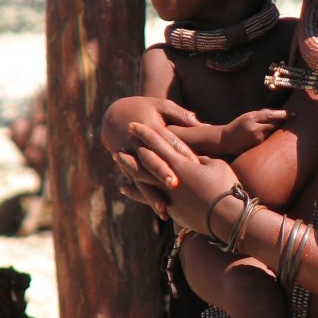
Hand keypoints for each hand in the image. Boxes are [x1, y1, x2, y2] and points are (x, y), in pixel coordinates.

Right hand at [104, 97, 199, 216]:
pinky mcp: (127, 169)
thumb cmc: (145, 108)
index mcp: (149, 127)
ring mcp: (129, 157)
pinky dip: (148, 198)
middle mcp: (137, 144)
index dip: (181, 152)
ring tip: (164, 208)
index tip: (196, 164)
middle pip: (152, 160)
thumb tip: (203, 125)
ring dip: (152, 193)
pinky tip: (162, 211)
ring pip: (142, 178)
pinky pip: (138, 185)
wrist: (114, 115)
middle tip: (175, 184)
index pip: (168, 141)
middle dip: (162, 173)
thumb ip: (182, 116)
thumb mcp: (162, 106)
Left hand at [128, 122, 241, 231]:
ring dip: (127, 167)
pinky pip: (146, 197)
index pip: (159, 144)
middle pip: (144, 161)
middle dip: (131, 149)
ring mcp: (168, 195)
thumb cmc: (227, 187)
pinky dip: (134, 191)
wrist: (228, 218)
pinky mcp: (170, 209)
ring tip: (117, 158)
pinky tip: (124, 187)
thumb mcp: (216, 165)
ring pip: (141, 178)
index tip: (134, 124)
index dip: (146, 133)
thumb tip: (193, 156)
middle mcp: (170, 179)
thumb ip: (200, 159)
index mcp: (181, 164)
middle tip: (117, 140)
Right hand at [221, 108, 290, 155]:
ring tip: (267, 129)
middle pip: (275, 124)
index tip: (293, 114)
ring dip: (273, 130)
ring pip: (272, 132)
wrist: (225, 140)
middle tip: (289, 119)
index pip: (270, 115)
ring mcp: (256, 138)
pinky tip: (261, 136)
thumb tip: (277, 113)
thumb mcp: (247, 116)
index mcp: (251, 117)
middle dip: (281, 122)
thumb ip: (261, 114)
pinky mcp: (257, 146)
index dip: (283, 114)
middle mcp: (255, 128)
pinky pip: (268, 139)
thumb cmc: (238, 126)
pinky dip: (268, 136)